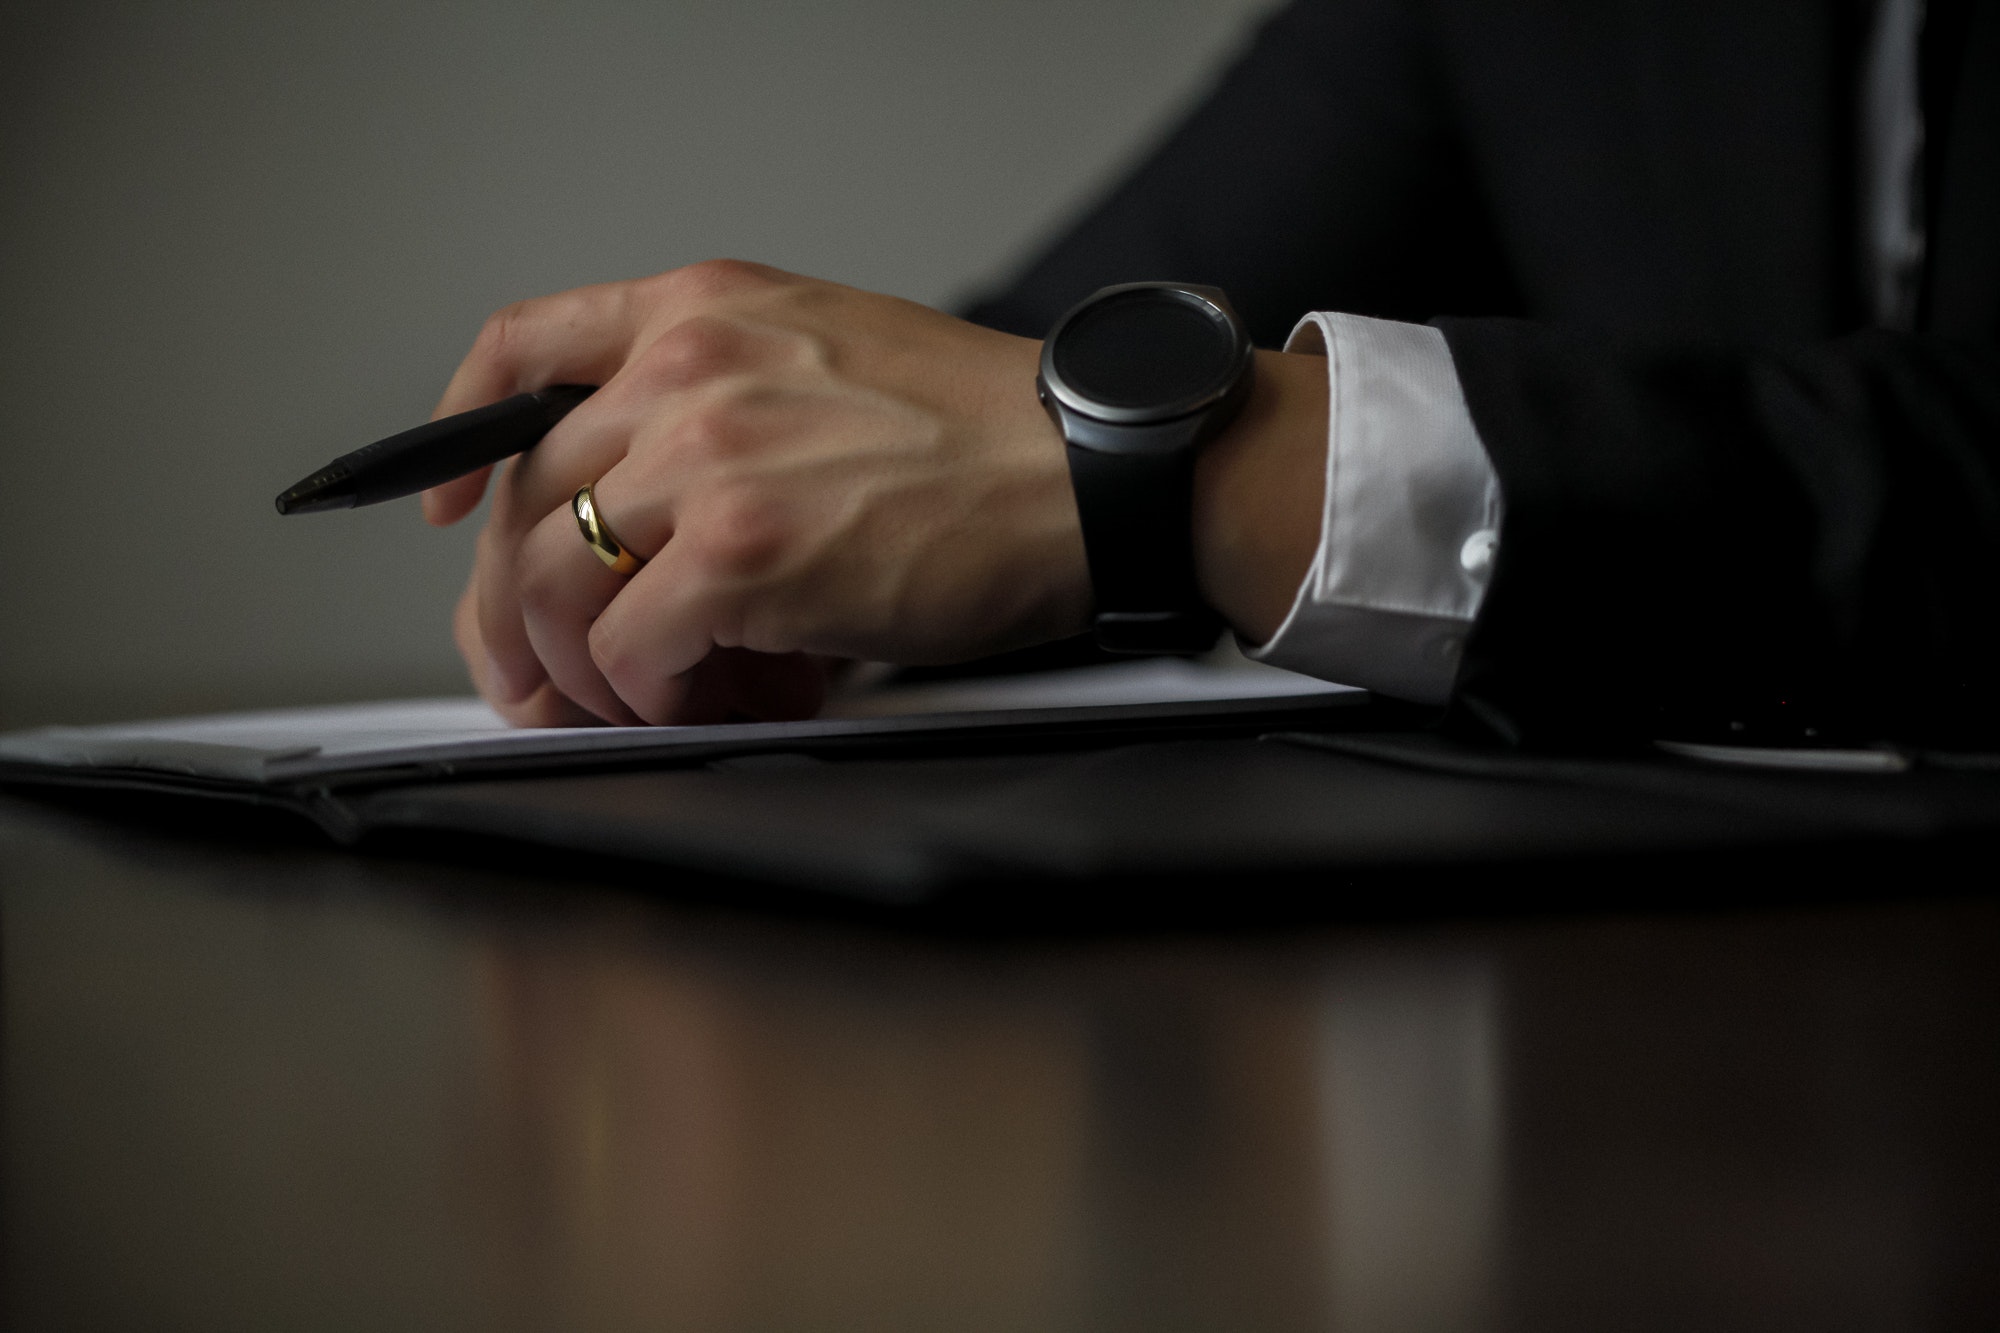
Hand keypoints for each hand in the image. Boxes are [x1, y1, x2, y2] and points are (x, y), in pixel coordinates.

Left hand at [425, 261, 1093, 725]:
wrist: (1091, 470)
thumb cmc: (987, 434)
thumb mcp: (830, 357)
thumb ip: (717, 405)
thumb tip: (635, 533)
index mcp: (706, 310)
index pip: (524, 346)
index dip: (458, 437)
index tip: (445, 508)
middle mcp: (689, 371)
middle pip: (523, 502)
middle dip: (519, 612)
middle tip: (544, 680)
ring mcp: (710, 457)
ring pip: (556, 586)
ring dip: (589, 671)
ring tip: (655, 702)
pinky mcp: (745, 553)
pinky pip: (630, 650)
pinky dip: (655, 698)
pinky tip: (715, 701)